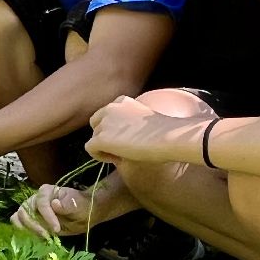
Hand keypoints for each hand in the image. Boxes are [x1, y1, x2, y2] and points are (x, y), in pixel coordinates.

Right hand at [11, 185, 102, 239]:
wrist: (82, 214)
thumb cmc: (81, 207)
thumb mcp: (78, 206)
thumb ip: (67, 205)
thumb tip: (55, 204)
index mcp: (46, 191)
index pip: (40, 203)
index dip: (47, 216)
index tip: (56, 229)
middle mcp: (34, 199)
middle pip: (24, 211)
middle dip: (34, 225)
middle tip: (46, 236)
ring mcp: (30, 209)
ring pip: (18, 218)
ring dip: (27, 229)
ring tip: (41, 237)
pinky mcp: (30, 220)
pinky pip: (19, 225)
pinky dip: (23, 232)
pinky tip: (35, 239)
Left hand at [87, 95, 201, 164]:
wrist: (168, 137)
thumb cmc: (166, 132)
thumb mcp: (146, 120)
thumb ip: (131, 122)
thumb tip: (124, 138)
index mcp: (123, 101)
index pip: (107, 114)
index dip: (112, 128)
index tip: (125, 138)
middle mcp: (110, 108)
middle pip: (96, 125)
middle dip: (105, 136)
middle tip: (121, 149)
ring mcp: (104, 123)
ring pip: (94, 137)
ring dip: (105, 147)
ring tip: (123, 154)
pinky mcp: (101, 138)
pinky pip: (90, 149)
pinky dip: (100, 156)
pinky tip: (116, 159)